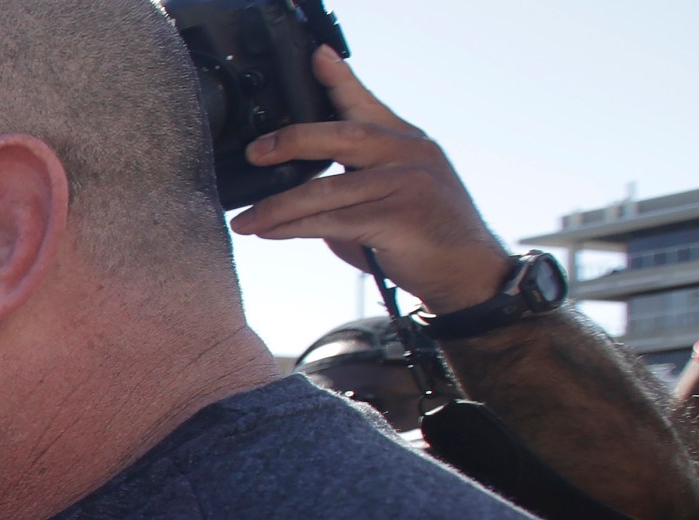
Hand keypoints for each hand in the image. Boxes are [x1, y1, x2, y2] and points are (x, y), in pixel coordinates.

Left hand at [229, 46, 511, 313]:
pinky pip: (332, 222)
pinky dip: (294, 228)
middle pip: (343, 136)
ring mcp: (406, 185)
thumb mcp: (390, 193)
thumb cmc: (420, 233)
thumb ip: (351, 181)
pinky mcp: (398, 220)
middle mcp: (409, 154)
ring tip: (245, 219)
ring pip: (327, 189)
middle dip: (292, 142)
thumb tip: (293, 186)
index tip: (317, 56)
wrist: (467, 270)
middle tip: (254, 151)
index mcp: (406, 141)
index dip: (341, 80)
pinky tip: (270, 233)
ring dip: (278, 206)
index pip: (367, 104)